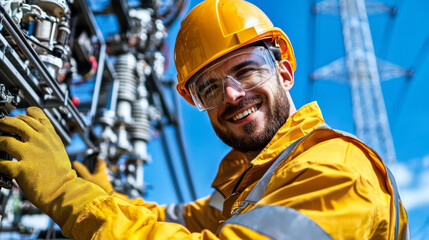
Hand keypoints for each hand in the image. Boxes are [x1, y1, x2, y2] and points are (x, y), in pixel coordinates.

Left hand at [0, 107, 105, 235]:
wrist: (63, 190)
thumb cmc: (61, 172)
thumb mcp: (58, 148)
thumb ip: (47, 136)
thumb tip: (35, 129)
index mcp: (49, 134)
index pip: (33, 114)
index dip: (22, 114)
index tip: (17, 117)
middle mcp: (39, 141)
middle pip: (16, 123)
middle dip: (4, 123)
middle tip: (0, 126)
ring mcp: (30, 154)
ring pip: (5, 140)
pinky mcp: (21, 169)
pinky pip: (1, 163)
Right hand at [73, 157, 113, 193]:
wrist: (105, 200)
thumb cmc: (97, 188)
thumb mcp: (87, 178)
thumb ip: (81, 170)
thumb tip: (75, 162)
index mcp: (102, 172)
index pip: (102, 162)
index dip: (98, 159)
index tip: (94, 158)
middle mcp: (105, 176)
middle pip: (101, 170)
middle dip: (95, 169)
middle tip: (88, 168)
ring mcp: (106, 183)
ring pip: (100, 177)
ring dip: (95, 176)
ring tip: (88, 178)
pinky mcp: (105, 189)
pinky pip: (100, 183)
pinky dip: (96, 183)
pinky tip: (90, 186)